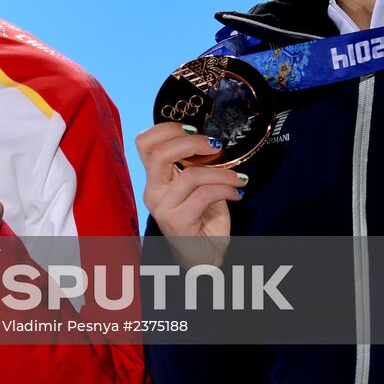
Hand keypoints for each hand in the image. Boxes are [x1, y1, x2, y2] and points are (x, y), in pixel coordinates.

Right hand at [136, 121, 245, 266]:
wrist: (204, 255)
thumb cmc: (203, 218)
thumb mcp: (197, 185)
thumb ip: (194, 164)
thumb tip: (211, 141)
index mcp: (154, 178)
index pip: (145, 142)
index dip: (167, 129)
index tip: (194, 130)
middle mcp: (152, 190)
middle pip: (159, 153)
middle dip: (191, 142)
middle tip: (216, 145)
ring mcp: (162, 207)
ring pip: (190, 175)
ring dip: (221, 172)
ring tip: (238, 178)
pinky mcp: (177, 221)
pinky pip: (204, 195)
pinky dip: (226, 188)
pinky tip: (237, 192)